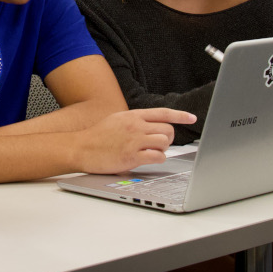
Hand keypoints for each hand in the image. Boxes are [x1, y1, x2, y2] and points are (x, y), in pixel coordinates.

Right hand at [75, 108, 196, 173]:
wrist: (80, 147)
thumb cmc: (97, 135)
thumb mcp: (117, 119)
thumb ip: (135, 120)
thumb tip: (152, 123)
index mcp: (133, 115)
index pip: (163, 113)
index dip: (180, 115)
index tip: (192, 118)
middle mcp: (136, 126)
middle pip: (168, 129)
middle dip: (168, 138)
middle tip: (159, 143)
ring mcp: (134, 141)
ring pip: (165, 142)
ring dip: (163, 149)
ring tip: (152, 151)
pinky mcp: (131, 156)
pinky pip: (157, 157)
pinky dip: (157, 159)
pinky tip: (148, 159)